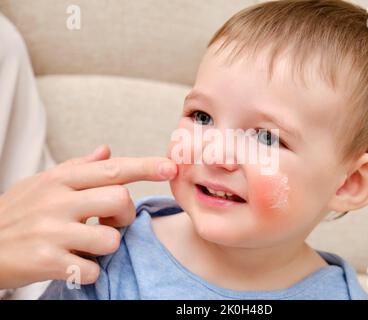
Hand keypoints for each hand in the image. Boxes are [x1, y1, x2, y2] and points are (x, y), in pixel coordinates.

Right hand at [0, 145, 176, 288]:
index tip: (170, 167)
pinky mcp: (46, 260)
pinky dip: (89, 270)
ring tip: (84, 244)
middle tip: (108, 221)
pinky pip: (92, 268)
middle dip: (124, 215)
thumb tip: (107, 150)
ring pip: (110, 238)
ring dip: (105, 245)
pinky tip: (71, 263)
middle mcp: (57, 201)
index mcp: (60, 179)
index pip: (112, 169)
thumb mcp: (42, 183)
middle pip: (120, 200)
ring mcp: (51, 230)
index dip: (145, 167)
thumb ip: (78, 167)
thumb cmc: (17, 213)